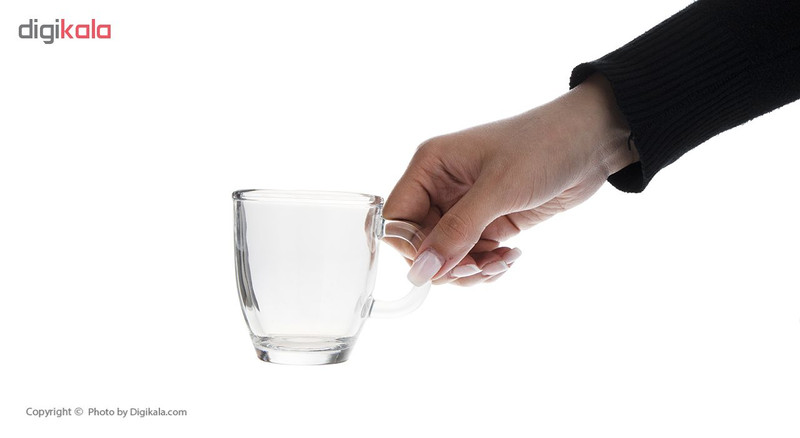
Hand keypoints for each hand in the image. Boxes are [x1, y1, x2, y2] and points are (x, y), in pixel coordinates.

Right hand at [384, 74, 638, 285]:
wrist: (592, 141)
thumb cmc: (542, 147)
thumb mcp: (498, 190)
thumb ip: (456, 232)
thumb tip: (421, 272)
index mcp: (431, 167)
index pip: (397, 219)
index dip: (413, 248)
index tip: (443, 264)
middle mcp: (441, 187)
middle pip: (421, 244)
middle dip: (448, 264)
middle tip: (479, 268)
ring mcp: (466, 207)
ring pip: (447, 256)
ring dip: (472, 269)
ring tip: (503, 261)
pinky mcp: (490, 221)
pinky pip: (473, 256)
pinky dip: (488, 265)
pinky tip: (511, 255)